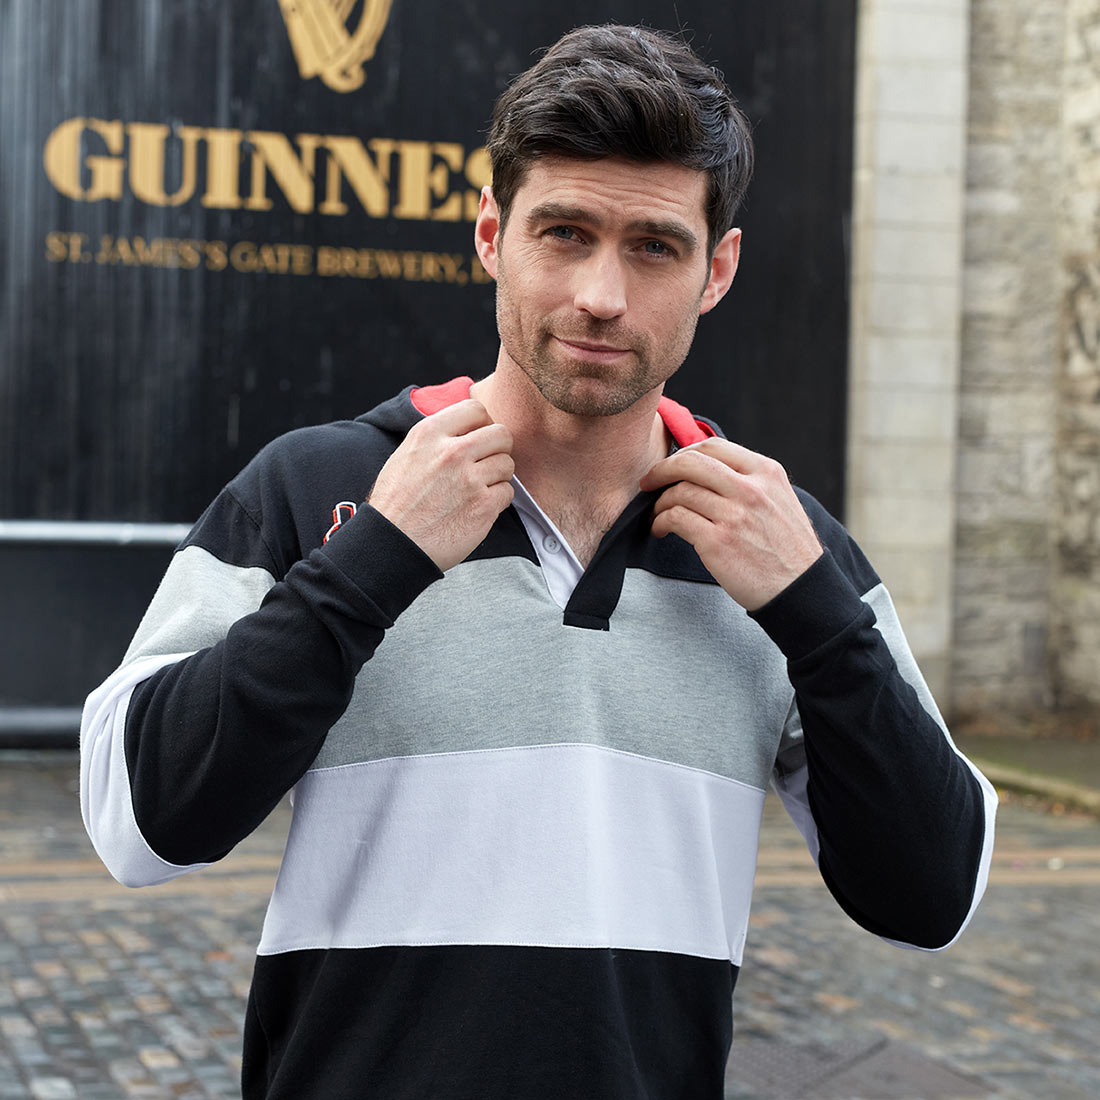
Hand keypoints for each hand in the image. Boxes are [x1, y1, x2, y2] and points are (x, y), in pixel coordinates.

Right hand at [368, 400, 514, 570]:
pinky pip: (507, 492)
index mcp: (428, 434)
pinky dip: (497, 500)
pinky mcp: (483, 506)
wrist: (393, 545)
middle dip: (498, 449)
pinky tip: (477, 507)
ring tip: (477, 489)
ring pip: (507, 464)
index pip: (475, 409)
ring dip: (498, 476)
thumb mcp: (405, 456)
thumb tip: (464, 429)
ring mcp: (469, 479)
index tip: (478, 438)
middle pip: (501, 434)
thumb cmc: (396, 504)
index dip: (482, 424)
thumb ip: (435, 439)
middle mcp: (451, 452)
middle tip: (486, 464)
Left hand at [640, 439, 821, 610]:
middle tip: (648, 483)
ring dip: (659, 503)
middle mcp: (751, 489)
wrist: (802, 591)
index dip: (684, 453)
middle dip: (662, 470)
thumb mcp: (780, 501)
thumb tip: (707, 472)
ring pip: (679, 492)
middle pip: (691, 462)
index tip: (671, 466)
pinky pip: (675, 518)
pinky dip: (660, 522)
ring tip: (657, 515)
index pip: (714, 447)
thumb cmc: (787, 550)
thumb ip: (750, 482)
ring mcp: (734, 515)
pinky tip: (660, 530)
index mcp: (767, 473)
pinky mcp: (718, 542)